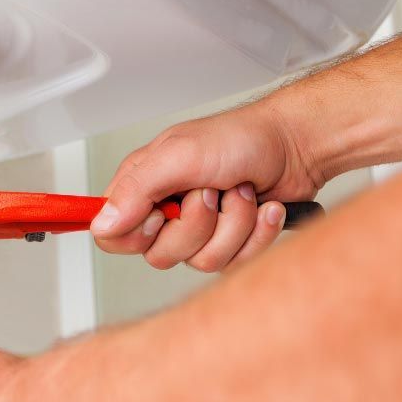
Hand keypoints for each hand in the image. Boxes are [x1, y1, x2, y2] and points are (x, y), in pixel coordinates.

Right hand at [91, 102, 320, 270]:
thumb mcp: (180, 154)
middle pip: (159, 255)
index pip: (112, 235)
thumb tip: (103, 223)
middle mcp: (167, 210)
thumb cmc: (242, 138)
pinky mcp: (229, 242)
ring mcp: (198, 230)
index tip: (161, 213)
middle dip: (196, 226)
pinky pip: (234, 263)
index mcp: (143, 186)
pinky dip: (256, 233)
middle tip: (211, 192)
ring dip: (233, 226)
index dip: (135, 235)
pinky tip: (262, 208)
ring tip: (241, 193)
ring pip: (201, 262)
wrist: (297, 146)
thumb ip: (136, 189)